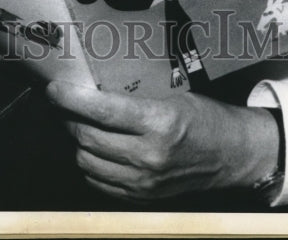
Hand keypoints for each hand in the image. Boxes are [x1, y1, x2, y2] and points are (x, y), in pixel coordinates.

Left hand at [46, 81, 277, 202]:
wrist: (233, 156)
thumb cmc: (204, 118)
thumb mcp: (171, 96)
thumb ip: (134, 98)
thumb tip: (91, 89)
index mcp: (158, 123)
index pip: (101, 110)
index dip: (71, 98)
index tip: (54, 88)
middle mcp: (148, 156)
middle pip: (87, 137)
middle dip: (68, 118)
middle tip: (63, 103)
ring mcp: (144, 183)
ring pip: (87, 162)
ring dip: (76, 142)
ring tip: (77, 124)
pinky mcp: (143, 199)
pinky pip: (99, 183)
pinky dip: (90, 165)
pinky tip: (93, 149)